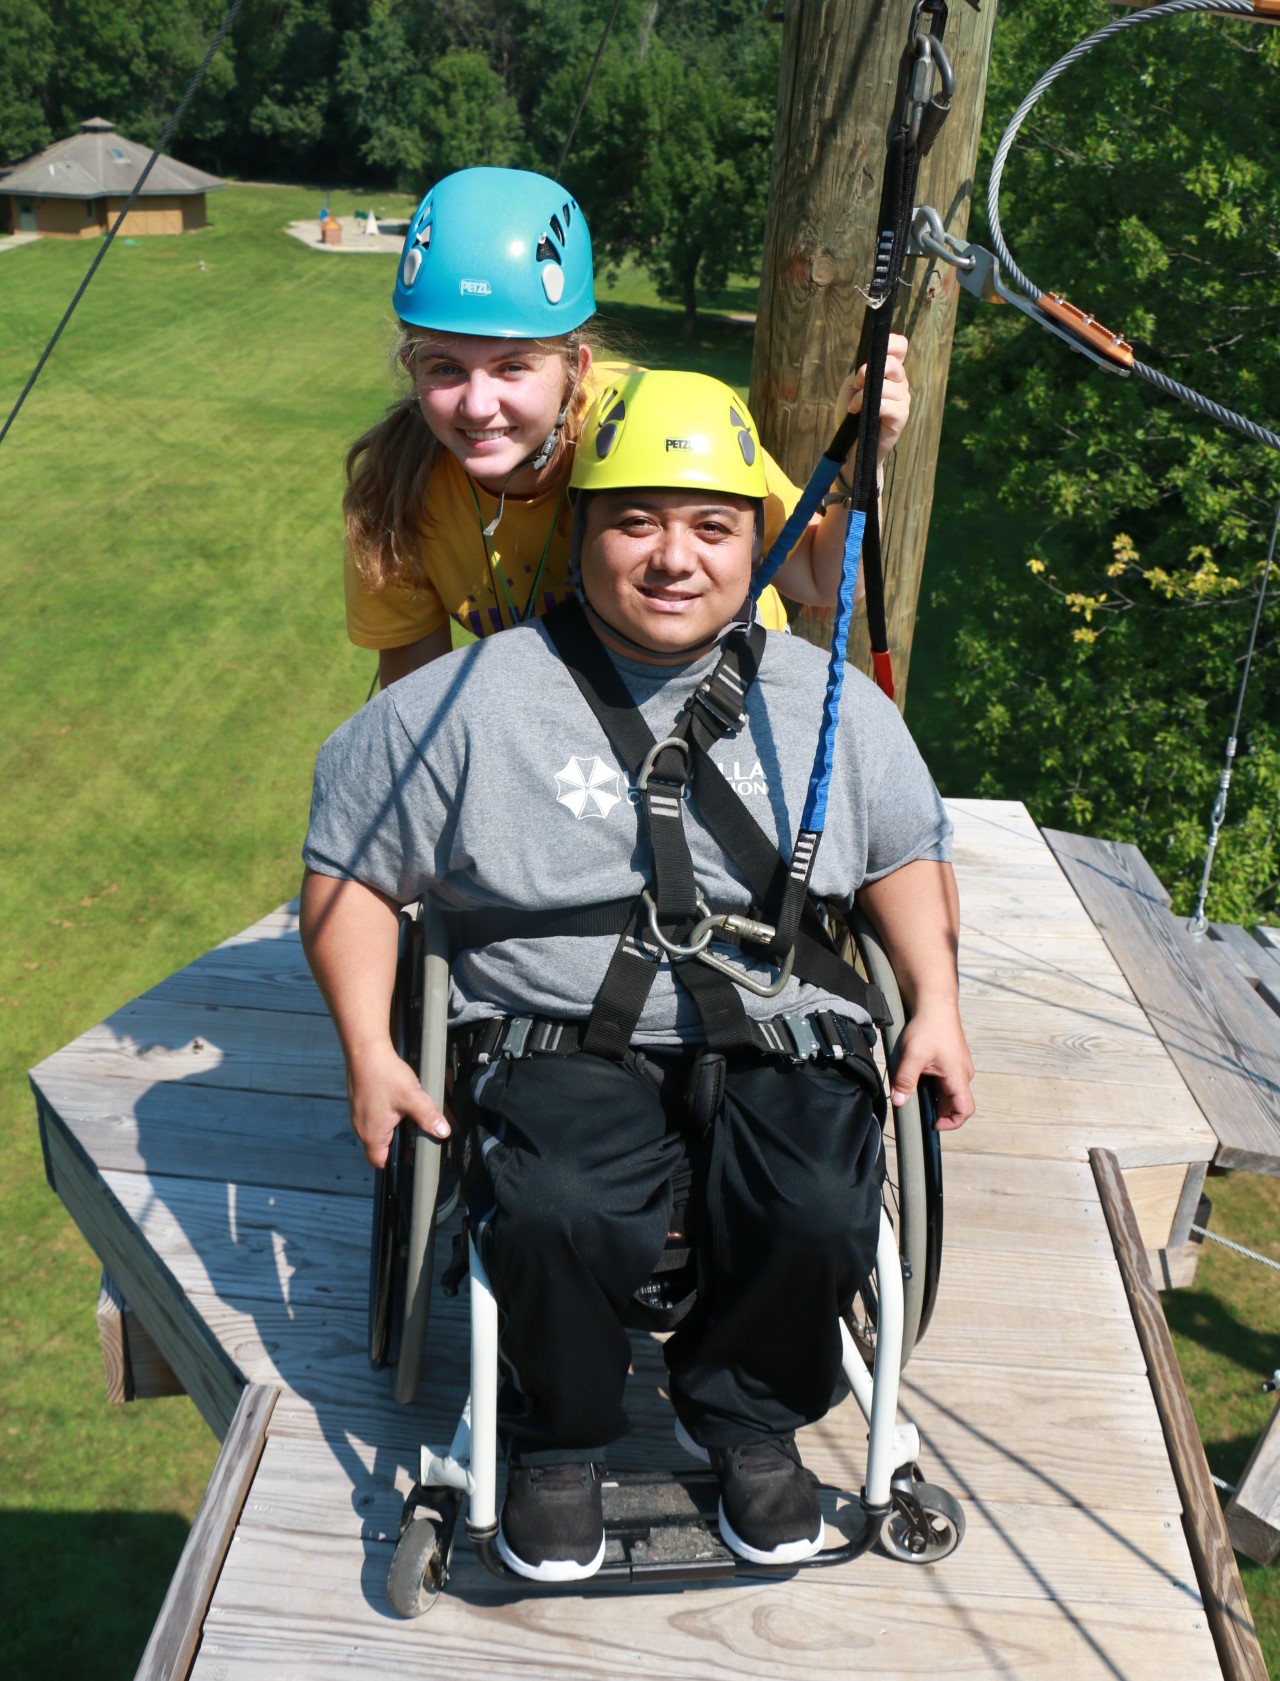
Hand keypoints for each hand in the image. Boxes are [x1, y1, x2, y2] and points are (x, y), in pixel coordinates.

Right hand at [346, 1037, 450, 1167]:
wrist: (365, 1050)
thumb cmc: (385, 1075)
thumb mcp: (411, 1097)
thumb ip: (428, 1116)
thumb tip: (443, 1132)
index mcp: (372, 1133)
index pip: (379, 1161)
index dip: (395, 1162)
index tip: (410, 1154)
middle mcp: (361, 1127)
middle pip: (379, 1145)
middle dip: (397, 1141)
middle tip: (415, 1130)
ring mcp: (357, 1113)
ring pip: (376, 1128)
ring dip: (391, 1125)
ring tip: (407, 1113)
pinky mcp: (358, 1100)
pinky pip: (372, 1115)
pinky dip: (384, 1112)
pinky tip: (396, 1099)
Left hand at [838, 333, 911, 466]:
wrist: (852, 446)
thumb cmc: (853, 416)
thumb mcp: (851, 387)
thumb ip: (860, 372)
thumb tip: (868, 367)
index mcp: (890, 373)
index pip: (900, 347)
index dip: (890, 343)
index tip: (874, 353)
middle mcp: (900, 384)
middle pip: (894, 364)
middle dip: (870, 370)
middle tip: (857, 383)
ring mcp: (903, 401)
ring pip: (888, 386)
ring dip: (864, 394)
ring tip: (854, 406)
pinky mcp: (900, 418)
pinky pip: (889, 405)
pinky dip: (870, 406)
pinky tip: (859, 412)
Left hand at [888, 1003, 974, 1131]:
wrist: (935, 1003)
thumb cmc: (928, 1026)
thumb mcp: (913, 1055)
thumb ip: (905, 1080)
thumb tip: (899, 1102)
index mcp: (958, 1076)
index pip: (965, 1109)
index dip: (952, 1122)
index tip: (933, 1124)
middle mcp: (963, 1073)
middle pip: (956, 1102)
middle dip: (939, 1111)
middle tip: (917, 1109)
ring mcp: (958, 1066)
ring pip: (950, 1091)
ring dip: (935, 1097)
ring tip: (915, 1092)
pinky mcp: (952, 1060)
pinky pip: (946, 1080)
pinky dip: (935, 1086)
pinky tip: (919, 1078)